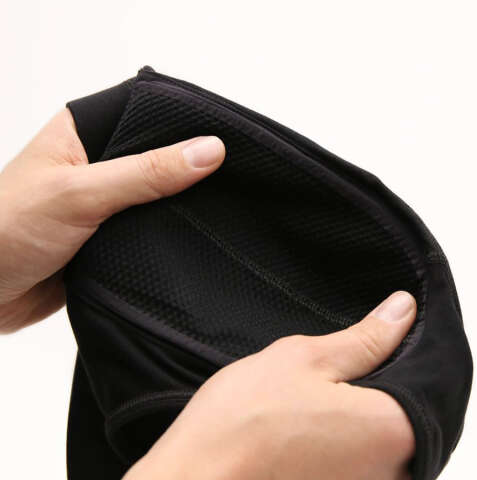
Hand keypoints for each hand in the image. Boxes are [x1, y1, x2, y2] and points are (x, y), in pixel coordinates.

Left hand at [0, 109, 224, 331]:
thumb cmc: (5, 231)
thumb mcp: (80, 194)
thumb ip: (145, 172)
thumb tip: (207, 151)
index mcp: (82, 132)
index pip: (147, 112)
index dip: (187, 124)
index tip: (227, 139)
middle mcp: (96, 162)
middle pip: (157, 155)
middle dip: (189, 169)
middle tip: (232, 177)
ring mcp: (104, 199)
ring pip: (157, 193)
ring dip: (180, 203)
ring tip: (220, 205)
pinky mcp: (110, 232)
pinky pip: (149, 225)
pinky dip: (168, 230)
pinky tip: (193, 233)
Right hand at [125, 291, 416, 479]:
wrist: (197, 474)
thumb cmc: (245, 418)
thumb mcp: (306, 358)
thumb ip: (366, 338)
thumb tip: (402, 310)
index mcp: (394, 430)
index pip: (421, 374)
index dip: (391, 349)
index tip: (357, 343)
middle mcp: (393, 472)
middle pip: (399, 404)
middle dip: (366, 380)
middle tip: (317, 371)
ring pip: (374, 429)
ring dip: (348, 406)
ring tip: (301, 399)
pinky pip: (354, 454)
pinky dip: (335, 432)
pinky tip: (297, 422)